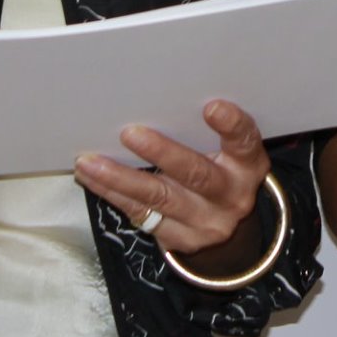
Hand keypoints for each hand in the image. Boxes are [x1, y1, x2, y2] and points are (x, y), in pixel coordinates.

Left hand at [73, 100, 270, 255]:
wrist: (232, 235)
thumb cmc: (221, 173)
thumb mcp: (228, 153)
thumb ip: (204, 132)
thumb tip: (156, 96)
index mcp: (247, 166)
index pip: (244, 142)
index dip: (231, 125)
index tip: (211, 106)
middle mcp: (230, 196)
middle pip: (196, 174)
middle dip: (162, 153)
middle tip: (130, 133)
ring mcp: (205, 222)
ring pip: (159, 198)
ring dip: (119, 177)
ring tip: (89, 161)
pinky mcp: (179, 239)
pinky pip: (140, 214)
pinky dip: (112, 193)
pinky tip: (91, 177)